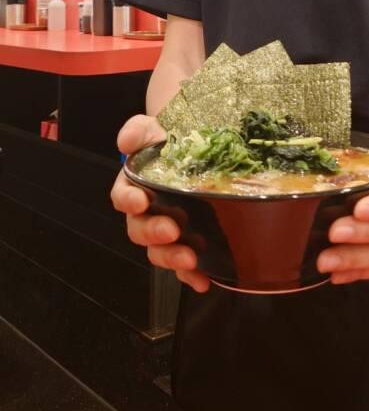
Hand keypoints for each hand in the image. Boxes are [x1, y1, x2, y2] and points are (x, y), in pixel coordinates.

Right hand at [110, 114, 209, 293]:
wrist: (200, 150)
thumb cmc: (170, 142)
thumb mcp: (153, 130)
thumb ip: (138, 131)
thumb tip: (126, 141)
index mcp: (135, 187)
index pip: (123, 197)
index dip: (128, 200)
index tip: (140, 200)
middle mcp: (148, 213)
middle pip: (140, 230)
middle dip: (153, 232)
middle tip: (171, 231)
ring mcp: (168, 231)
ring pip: (160, 252)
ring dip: (171, 259)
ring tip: (190, 260)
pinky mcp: (188, 244)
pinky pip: (185, 266)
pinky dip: (192, 276)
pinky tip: (203, 280)